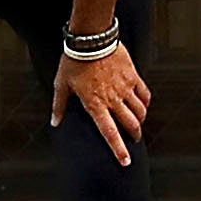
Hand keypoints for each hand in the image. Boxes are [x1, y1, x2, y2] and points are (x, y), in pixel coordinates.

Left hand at [54, 40, 149, 162]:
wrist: (91, 38)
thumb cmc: (73, 61)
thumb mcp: (61, 84)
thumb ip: (59, 105)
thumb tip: (55, 122)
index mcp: (95, 105)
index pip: (109, 132)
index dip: (118, 149)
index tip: (126, 161)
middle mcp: (113, 99)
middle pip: (130, 124)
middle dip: (134, 135)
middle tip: (134, 139)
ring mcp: (125, 88)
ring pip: (140, 111)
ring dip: (140, 120)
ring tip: (138, 123)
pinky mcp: (133, 76)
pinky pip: (144, 94)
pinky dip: (145, 102)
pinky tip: (143, 105)